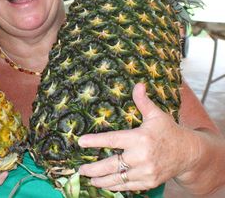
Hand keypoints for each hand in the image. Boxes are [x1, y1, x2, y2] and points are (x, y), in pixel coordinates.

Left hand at [77, 83, 197, 192]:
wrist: (189, 153)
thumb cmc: (169, 132)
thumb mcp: (156, 115)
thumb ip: (143, 102)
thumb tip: (138, 84)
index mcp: (141, 138)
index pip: (113, 140)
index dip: (95, 141)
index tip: (81, 142)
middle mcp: (142, 156)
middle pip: (112, 164)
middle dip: (94, 168)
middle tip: (80, 169)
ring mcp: (146, 172)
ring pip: (119, 179)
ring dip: (102, 181)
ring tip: (90, 179)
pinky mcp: (149, 182)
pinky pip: (128, 187)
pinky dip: (116, 187)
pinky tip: (106, 185)